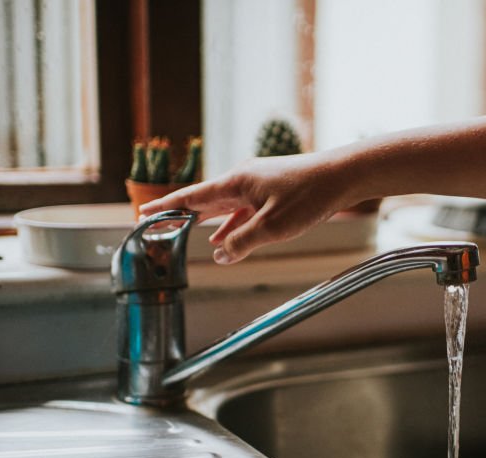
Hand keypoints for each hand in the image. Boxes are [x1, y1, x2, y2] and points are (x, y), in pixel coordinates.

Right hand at [138, 152, 353, 263]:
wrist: (342, 176)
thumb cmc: (309, 196)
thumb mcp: (272, 227)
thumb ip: (242, 242)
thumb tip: (220, 254)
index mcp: (235, 183)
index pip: (190, 197)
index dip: (166, 207)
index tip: (143, 214)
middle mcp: (242, 179)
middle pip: (203, 200)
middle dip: (180, 214)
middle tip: (157, 224)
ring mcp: (257, 184)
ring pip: (224, 206)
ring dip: (206, 222)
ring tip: (185, 235)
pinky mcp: (272, 190)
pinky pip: (242, 209)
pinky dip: (230, 224)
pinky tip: (226, 237)